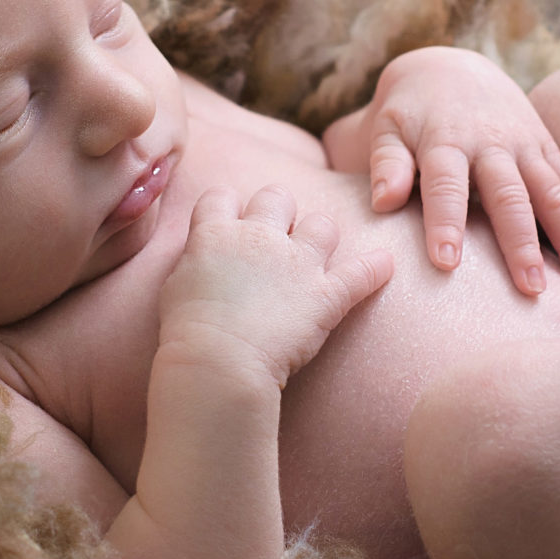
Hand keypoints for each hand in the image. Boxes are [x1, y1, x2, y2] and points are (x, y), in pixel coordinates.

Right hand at [158, 185, 394, 386]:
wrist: (217, 362)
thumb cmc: (186, 334)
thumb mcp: (174, 286)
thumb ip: (194, 259)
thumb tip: (202, 252)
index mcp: (214, 233)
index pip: (223, 196)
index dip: (229, 209)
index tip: (230, 224)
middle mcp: (258, 236)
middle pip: (276, 196)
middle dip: (278, 212)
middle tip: (275, 236)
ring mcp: (296, 263)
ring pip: (321, 224)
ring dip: (320, 236)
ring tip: (316, 255)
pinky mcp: (325, 295)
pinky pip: (361, 272)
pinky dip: (376, 268)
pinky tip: (385, 264)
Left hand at [347, 47, 559, 293]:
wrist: (450, 68)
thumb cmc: (410, 113)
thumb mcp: (388, 128)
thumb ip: (386, 164)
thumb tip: (384, 202)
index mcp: (445, 140)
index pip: (445, 185)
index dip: (445, 222)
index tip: (446, 263)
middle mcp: (490, 142)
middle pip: (509, 196)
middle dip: (520, 243)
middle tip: (530, 289)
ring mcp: (524, 143)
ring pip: (552, 192)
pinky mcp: (545, 145)